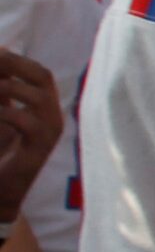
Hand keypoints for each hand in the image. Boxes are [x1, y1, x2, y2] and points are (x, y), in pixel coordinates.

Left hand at [0, 58, 61, 225]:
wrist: (1, 191)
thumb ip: (2, 96)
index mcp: (44, 107)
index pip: (39, 72)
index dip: (17, 60)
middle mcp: (53, 115)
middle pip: (43, 77)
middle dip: (14, 65)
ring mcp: (51, 131)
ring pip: (37, 96)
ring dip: (5, 89)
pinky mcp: (41, 147)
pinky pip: (25, 120)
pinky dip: (4, 113)